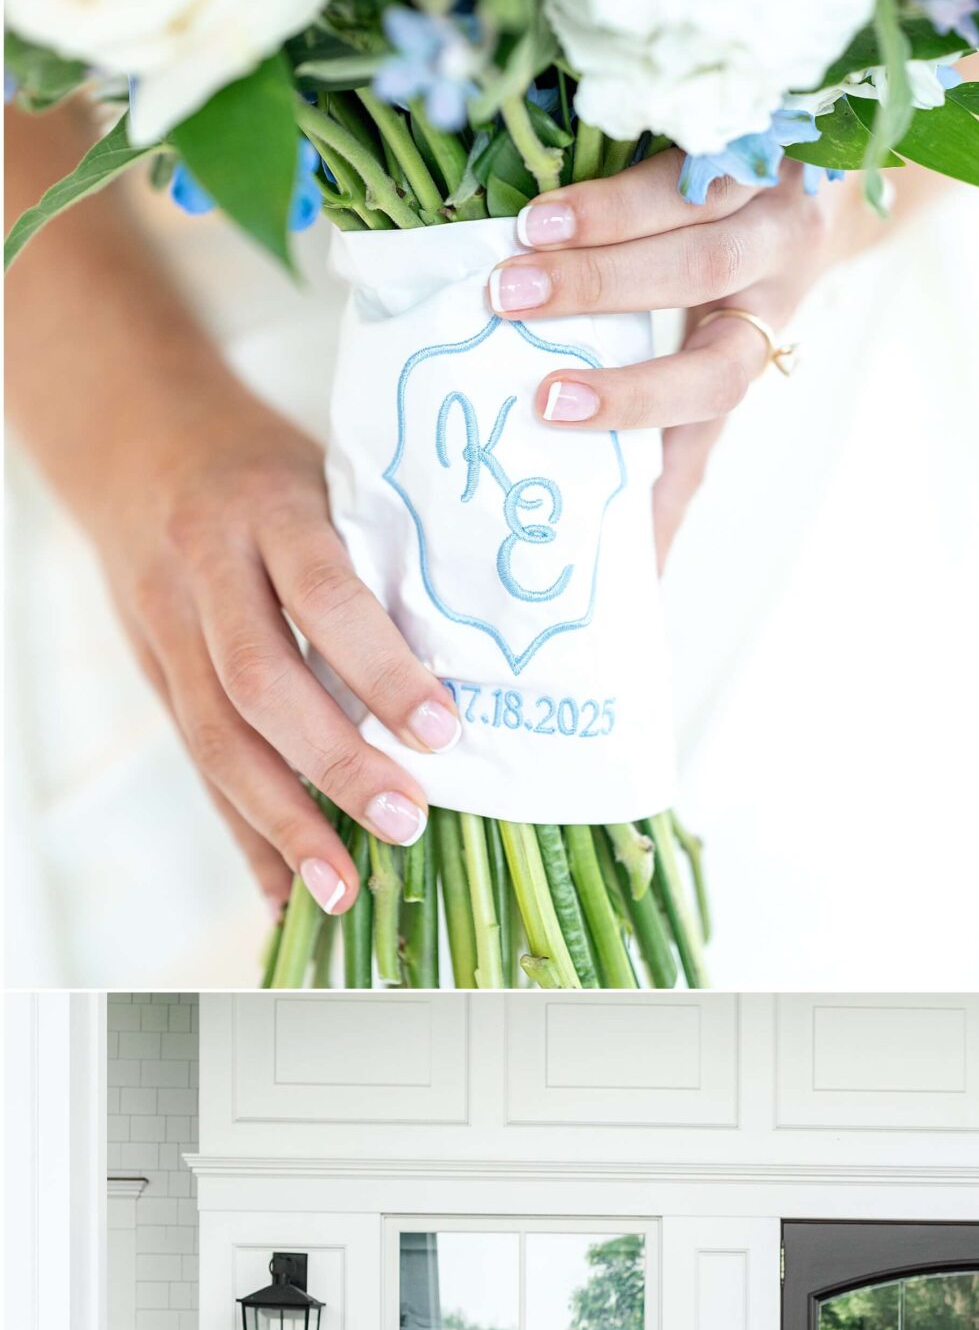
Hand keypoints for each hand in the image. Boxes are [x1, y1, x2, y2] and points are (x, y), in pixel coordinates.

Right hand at [106, 397, 461, 917]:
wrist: (133, 435)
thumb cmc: (270, 464)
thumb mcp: (329, 476)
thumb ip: (385, 554)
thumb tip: (494, 657)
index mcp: (268, 508)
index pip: (324, 594)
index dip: (380, 667)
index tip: (442, 730)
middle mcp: (207, 567)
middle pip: (260, 682)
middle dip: (336, 763)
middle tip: (408, 822)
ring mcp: (166, 623)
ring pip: (214, 735)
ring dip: (282, 822)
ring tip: (342, 889)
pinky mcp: (152, 669)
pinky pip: (196, 762)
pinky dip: (244, 834)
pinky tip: (286, 894)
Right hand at [488, 148, 841, 568]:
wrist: (824, 171)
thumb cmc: (734, 284)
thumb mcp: (708, 358)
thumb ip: (674, 450)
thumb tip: (643, 569)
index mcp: (753, 336)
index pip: (713, 392)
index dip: (644, 412)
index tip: (555, 423)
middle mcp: (769, 271)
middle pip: (703, 300)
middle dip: (611, 314)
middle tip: (518, 338)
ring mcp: (765, 199)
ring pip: (699, 233)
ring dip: (605, 247)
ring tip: (520, 260)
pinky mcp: (747, 135)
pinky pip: (689, 160)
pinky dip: (617, 192)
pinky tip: (551, 209)